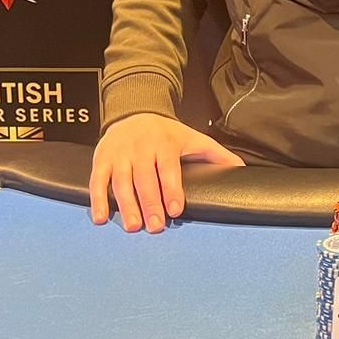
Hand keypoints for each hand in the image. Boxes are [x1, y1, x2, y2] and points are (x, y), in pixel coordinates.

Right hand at [89, 113, 244, 231]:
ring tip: (133, 227)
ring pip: (121, 181)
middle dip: (150, 203)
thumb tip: (240, 169)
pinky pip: (98, 180)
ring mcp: (120, 154)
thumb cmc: (166, 132)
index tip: (176, 209)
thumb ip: (215, 154)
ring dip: (126, 205)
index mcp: (164, 144)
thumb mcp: (192, 138)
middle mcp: (141, 149)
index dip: (172, 189)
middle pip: (145, 179)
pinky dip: (98, 199)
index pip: (168, 169)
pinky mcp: (102, 159)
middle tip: (155, 226)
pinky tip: (101, 218)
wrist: (133, 111)